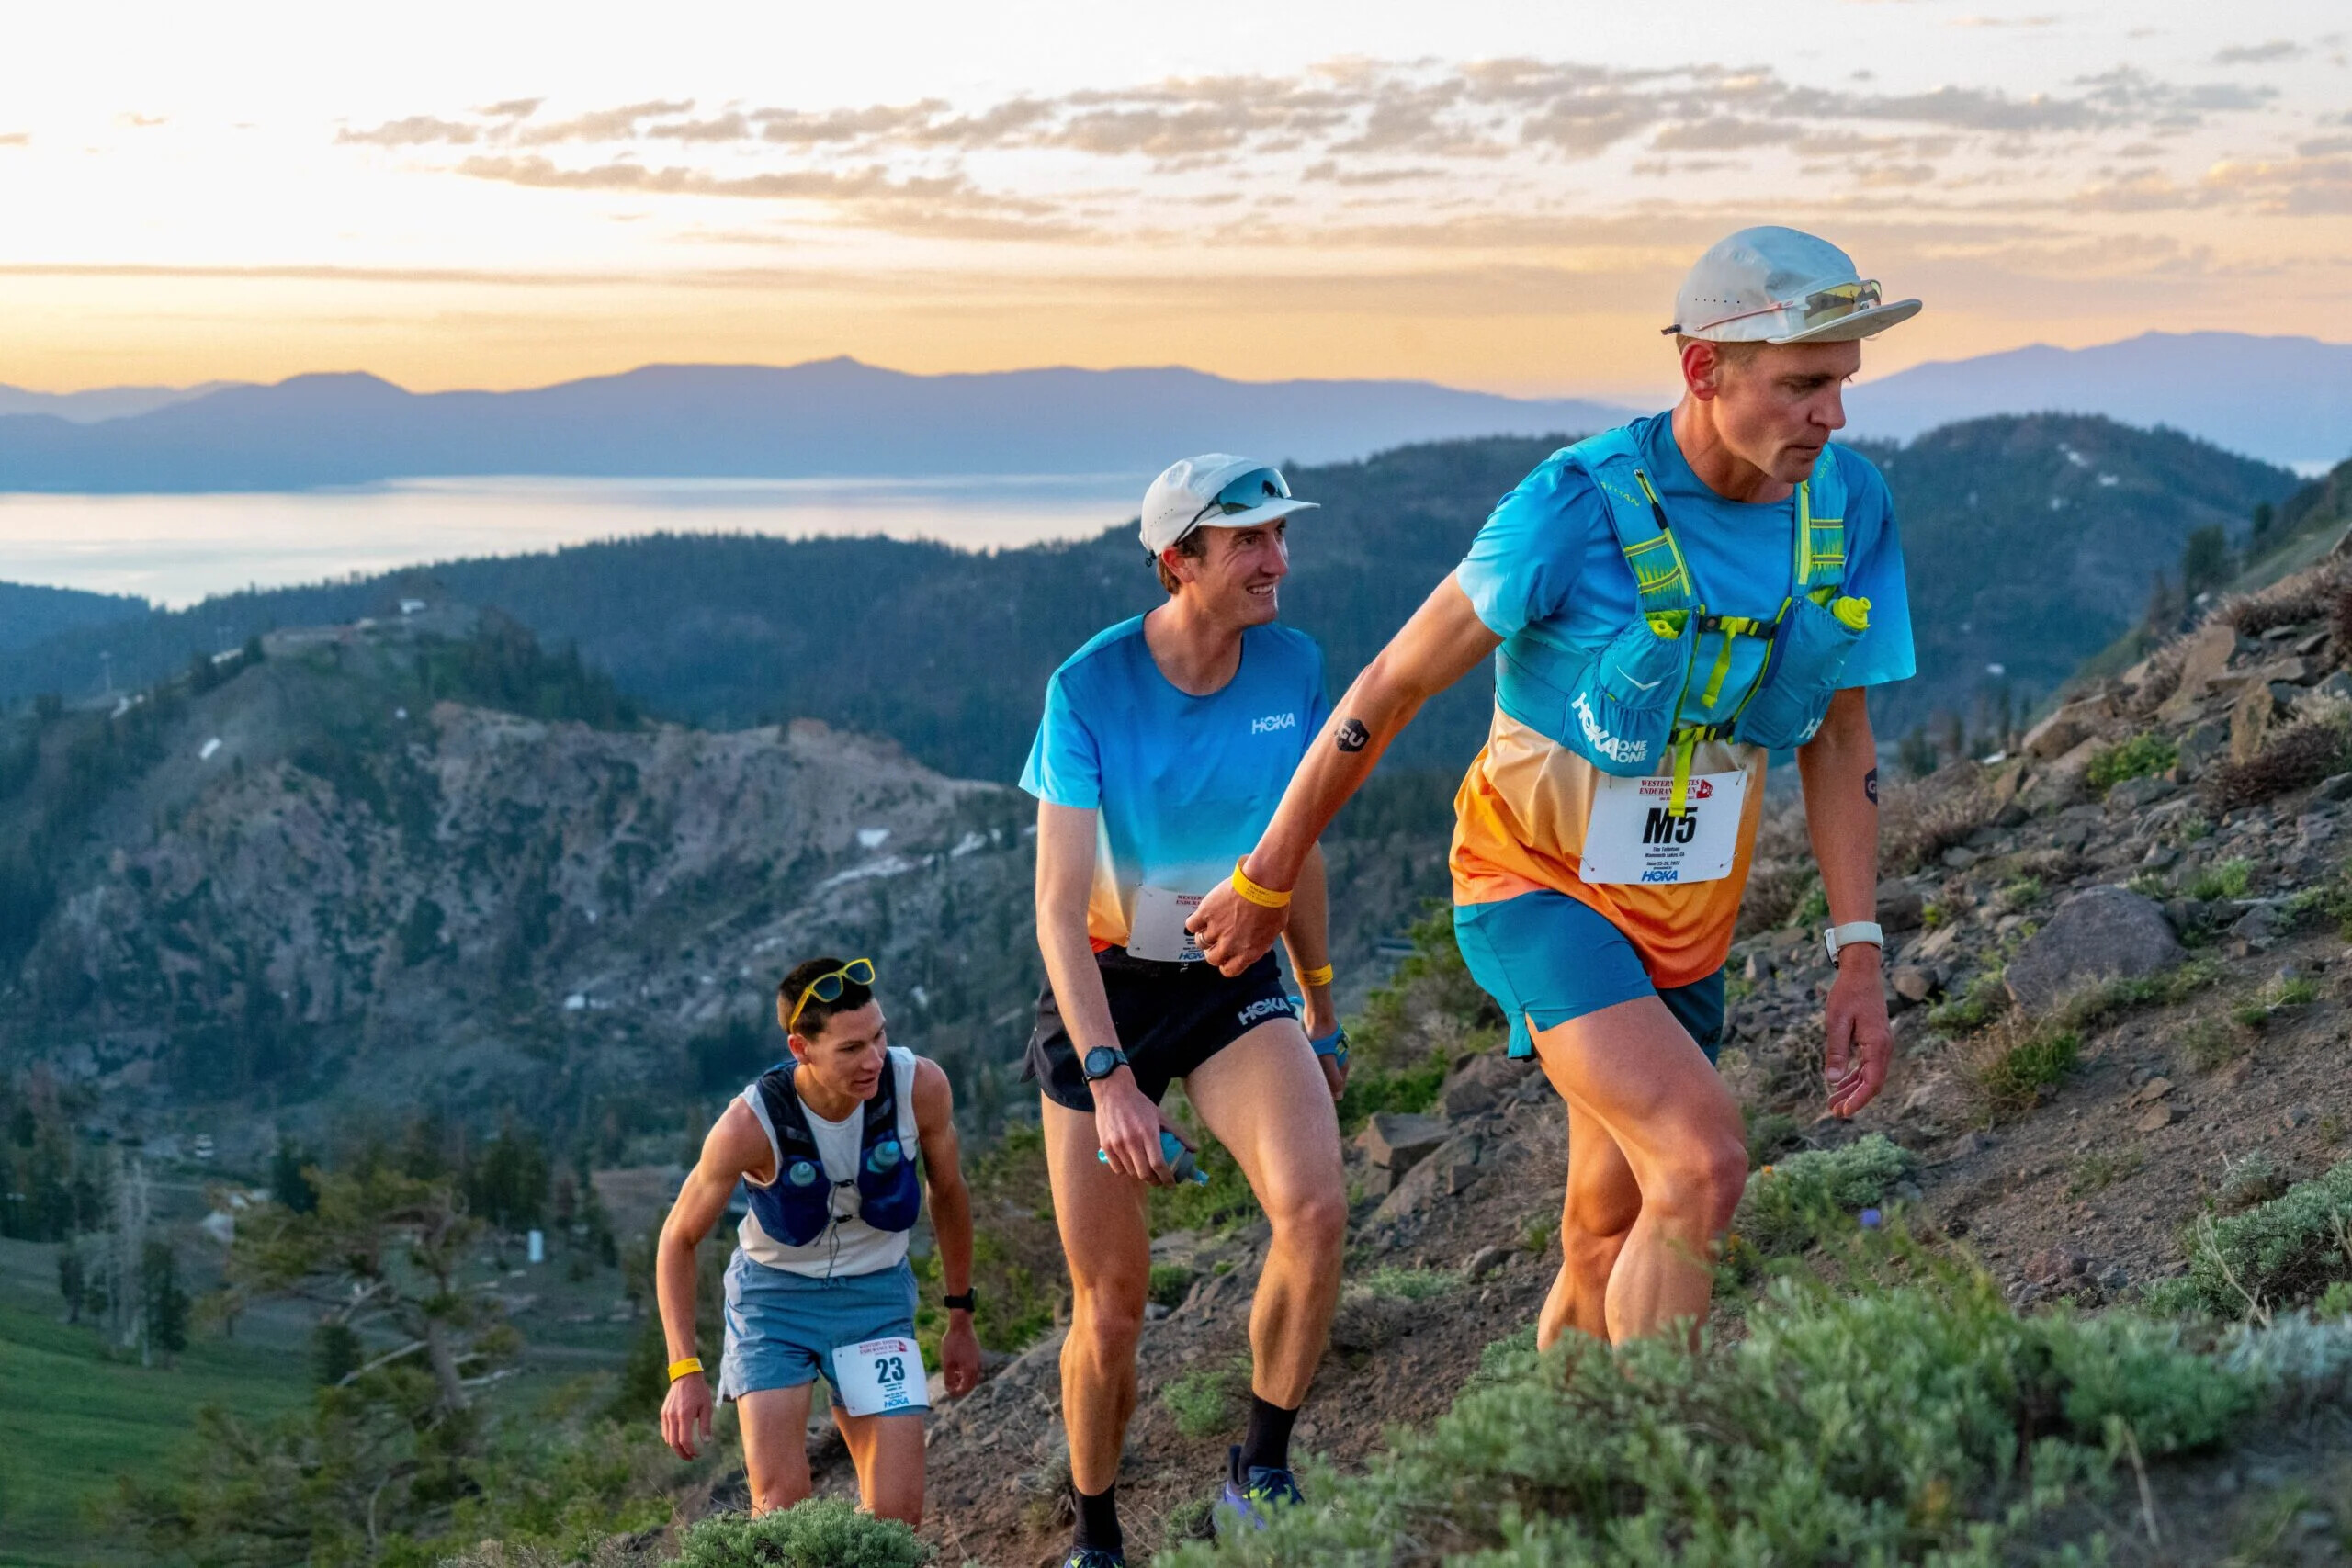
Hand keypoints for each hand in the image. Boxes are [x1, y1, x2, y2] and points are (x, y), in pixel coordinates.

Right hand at [661, 1371, 713, 1459]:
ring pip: (667, 1439)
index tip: (698, 1454)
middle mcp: (673, 1416)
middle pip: (673, 1443)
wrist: (685, 1376)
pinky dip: (671, 1439)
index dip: (691, 1451)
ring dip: (676, 1448)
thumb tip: (707, 1443)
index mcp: (685, 1415)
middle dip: (682, 1453)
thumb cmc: (699, 1391)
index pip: (684, 1440)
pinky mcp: (663, 1413)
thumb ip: (706, 1425)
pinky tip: (680, 1439)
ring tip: (686, 1450)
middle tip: (691, 1458)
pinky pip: (665, 1431)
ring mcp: (666, 1415)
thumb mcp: (707, 1407)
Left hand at [940, 1314, 981, 1398]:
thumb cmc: (953, 1343)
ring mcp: (978, 1359)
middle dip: (962, 1389)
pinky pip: (973, 1368)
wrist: (961, 1325)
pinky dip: (966, 1373)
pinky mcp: (976, 1354)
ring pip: (973, 1376)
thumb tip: (949, 1390)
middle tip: (952, 1389)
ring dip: (964, 1381)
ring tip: (953, 1379)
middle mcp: (976, 1366)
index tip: (949, 1394)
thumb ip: (948, 1377)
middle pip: (971, 1384)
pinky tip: (957, 1368)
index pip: (965, 1388)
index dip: (957, 1393)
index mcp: (970, 1370)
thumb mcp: (947, 1362)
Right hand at [1092, 1068, 1189, 1184]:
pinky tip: (1131, 1165)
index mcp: (1148, 1133)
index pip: (1159, 1164)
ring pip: (1131, 1172)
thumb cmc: (1140, 1104)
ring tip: (1146, 1171)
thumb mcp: (1161, 1116)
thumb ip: (1178, 1133)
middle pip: (1144, 1173)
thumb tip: (1195, 1149)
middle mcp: (1132, 1140)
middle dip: (1155, 1182)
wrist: (1113, 1091)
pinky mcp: (1106, 1146)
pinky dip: (1126, 1170)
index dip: (1167, 1178)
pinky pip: (1117, 1169)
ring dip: (1141, 1175)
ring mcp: (1117, 1144)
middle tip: (1160, 1181)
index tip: (1172, 1184)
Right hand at [1188, 880, 1289, 976]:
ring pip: (1201, 942)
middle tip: (1216, 940)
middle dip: (1213, 951)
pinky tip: (1202, 916)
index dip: (1225, 964)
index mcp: (1249, 953)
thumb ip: (1263, 943)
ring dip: (1204, 936)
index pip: (1229, 970)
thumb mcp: (1274, 930)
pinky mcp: (1206, 913)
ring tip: (1209, 925)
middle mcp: (1230, 945)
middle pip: (1212, 958)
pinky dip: (1195, 922)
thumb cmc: (1274, 904)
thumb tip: (1261, 948)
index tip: (1226, 957)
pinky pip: (1191, 925)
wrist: (1264, 884)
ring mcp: (1216, 929)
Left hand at [1302, 992, 1346, 1102]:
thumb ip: (1333, 1077)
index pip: (1338, 1086)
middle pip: (1331, 1079)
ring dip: (1316, 1078)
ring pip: (1323, 1071)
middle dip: (1322, 1088)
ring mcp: (1330, 1053)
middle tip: (1310, 1098)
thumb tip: (1339, 1097)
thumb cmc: (1321, 1038)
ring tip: (1305, 1086)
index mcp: (1343, 1064)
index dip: (1329, 1096)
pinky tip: (1304, 1071)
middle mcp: (1338, 1059)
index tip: (1320, 1104)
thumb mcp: (1327, 1059)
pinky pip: (1317, 1062)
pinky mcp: (1322, 1047)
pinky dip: (1312, 1068)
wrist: (1317, 1015)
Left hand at [1824, 945, 1891, 1118]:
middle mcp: (1884, 1048)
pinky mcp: (1875, 1040)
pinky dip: (1855, 1077)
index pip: (1872, 1082)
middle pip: (1872, 1083)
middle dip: (1854, 1099)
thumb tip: (1833, 1080)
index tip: (1844, 1112)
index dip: (1859, 1100)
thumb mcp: (1836, 1022)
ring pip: (1869, 1075)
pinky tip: (1841, 1084)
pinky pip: (1867, 1065)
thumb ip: (1836, 1051)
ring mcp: (1881, 1044)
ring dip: (1853, 1090)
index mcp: (1877, 1045)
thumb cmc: (1848, 994)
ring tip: (1833, 1103)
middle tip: (1834, 1112)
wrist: (1862, 973)